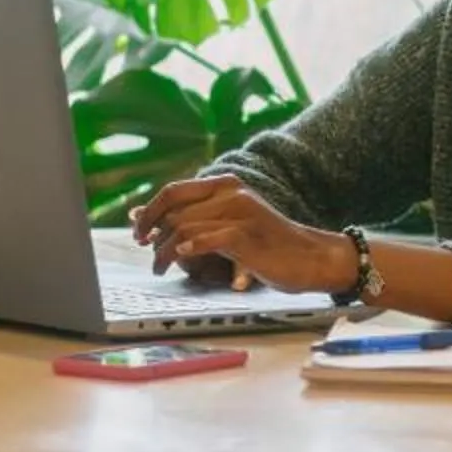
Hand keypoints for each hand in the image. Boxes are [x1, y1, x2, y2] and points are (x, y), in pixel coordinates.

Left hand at [131, 178, 351, 296]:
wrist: (311, 257)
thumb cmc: (269, 244)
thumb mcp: (230, 224)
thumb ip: (193, 217)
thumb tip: (141, 215)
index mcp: (226, 184)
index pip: (173, 191)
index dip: (150, 212)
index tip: (139, 231)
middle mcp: (231, 192)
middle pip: (173, 208)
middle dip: (152, 232)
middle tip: (146, 251)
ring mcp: (239, 212)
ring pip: (183, 226)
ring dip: (164, 250)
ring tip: (160, 267)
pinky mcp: (246, 234)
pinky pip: (205, 238)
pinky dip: (188, 249)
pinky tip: (182, 258)